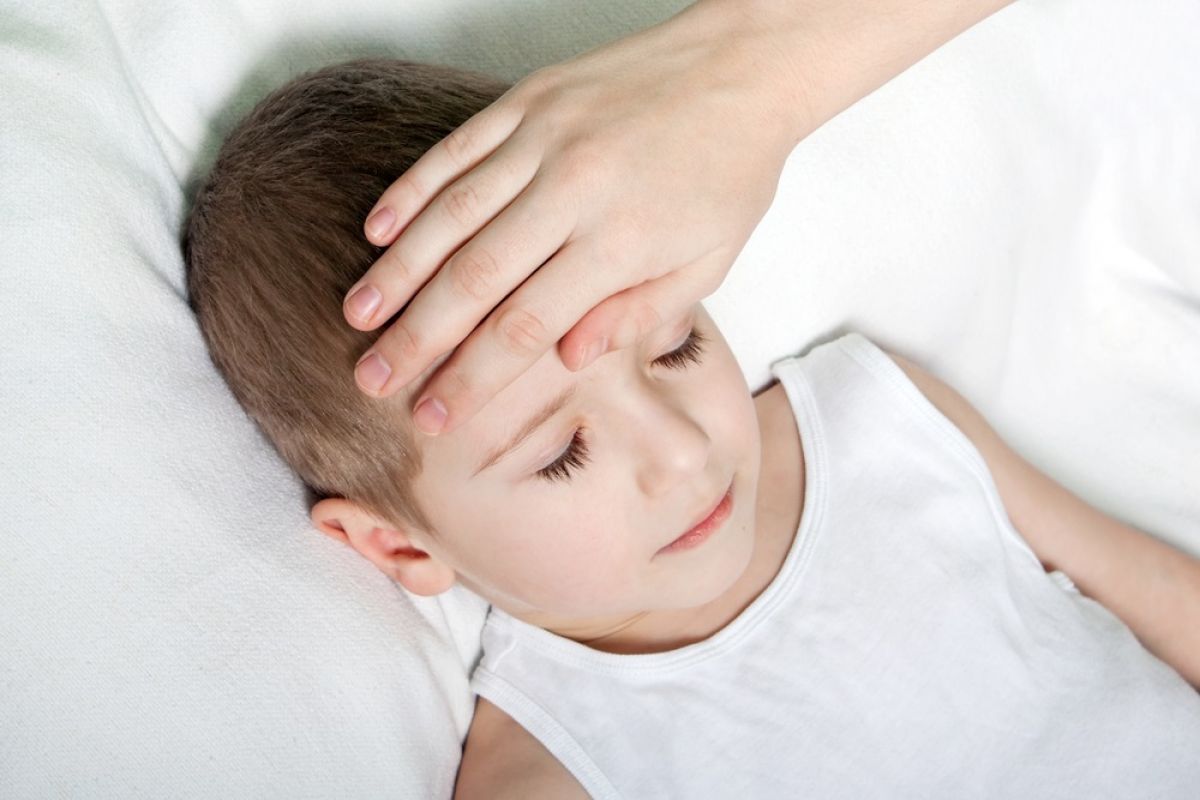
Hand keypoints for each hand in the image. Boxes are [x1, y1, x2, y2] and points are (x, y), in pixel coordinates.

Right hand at [343, 0, 806, 435]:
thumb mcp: (708, 262)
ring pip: (452, 213)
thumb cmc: (729, 173)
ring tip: (357, 316)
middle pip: (476, 279)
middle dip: (417, 338)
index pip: (526, 328)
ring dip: (398, 269)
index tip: (431, 418)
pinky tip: (376, 229)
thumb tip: (566, 361)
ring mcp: (545, 137)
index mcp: (622, 241)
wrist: (744, 65)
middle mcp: (575, 189)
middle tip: (370, 381)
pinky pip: (456, 149)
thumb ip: (637, 315)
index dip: (471, 380)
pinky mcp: (528, 99)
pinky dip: (412, 189)